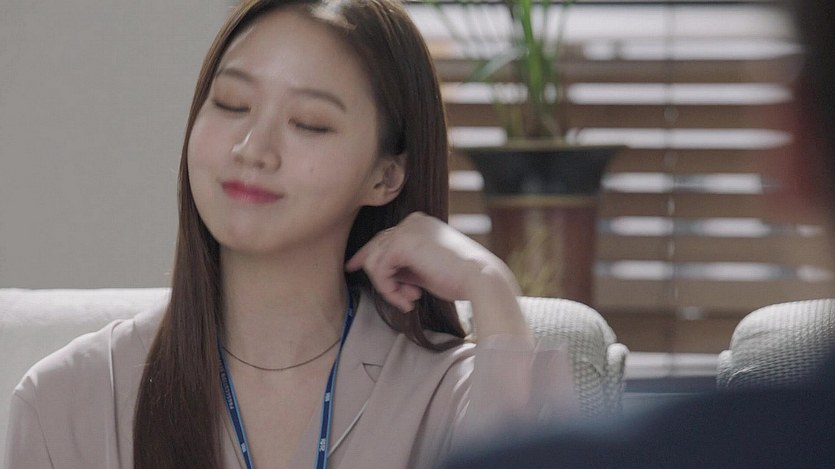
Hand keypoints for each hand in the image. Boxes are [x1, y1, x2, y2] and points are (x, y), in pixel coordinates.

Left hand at [346, 212, 528, 337]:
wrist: (480, 278)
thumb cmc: (459, 278)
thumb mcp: (426, 269)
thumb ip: (404, 267)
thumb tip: (380, 273)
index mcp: (420, 223)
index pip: (385, 238)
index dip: (369, 256)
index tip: (353, 267)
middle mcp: (411, 220)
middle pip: (375, 247)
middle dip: (381, 278)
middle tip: (402, 299)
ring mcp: (406, 229)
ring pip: (374, 261)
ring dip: (388, 287)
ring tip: (410, 299)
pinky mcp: (402, 243)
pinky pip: (379, 270)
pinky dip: (389, 289)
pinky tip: (410, 300)